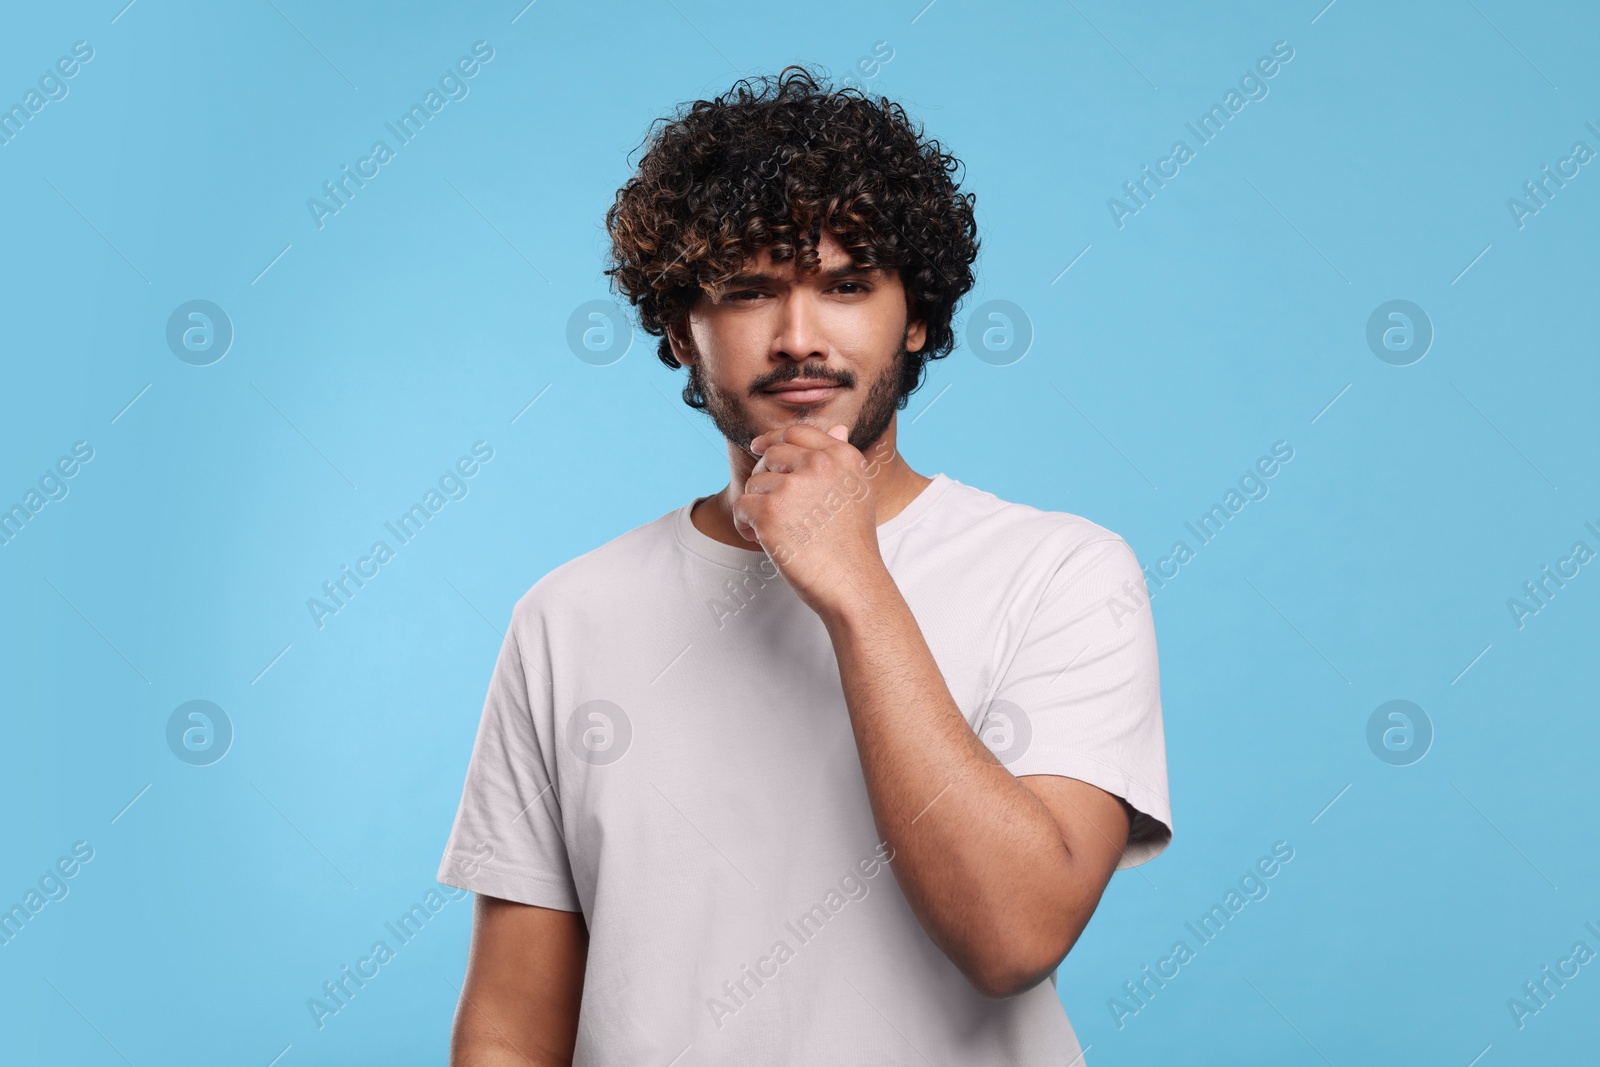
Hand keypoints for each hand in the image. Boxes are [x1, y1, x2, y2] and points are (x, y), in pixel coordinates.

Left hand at [732, 423, 888, 617]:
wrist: (852, 584)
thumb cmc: (852, 545)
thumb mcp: (856, 491)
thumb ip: (841, 458)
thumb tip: (837, 428)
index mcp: (842, 456)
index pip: (798, 432)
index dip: (773, 438)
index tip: (758, 447)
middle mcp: (820, 464)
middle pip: (772, 456)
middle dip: (765, 480)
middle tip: (772, 509)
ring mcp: (793, 486)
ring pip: (754, 482)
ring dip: (755, 506)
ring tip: (773, 531)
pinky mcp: (770, 511)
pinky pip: (741, 505)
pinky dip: (744, 524)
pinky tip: (760, 539)